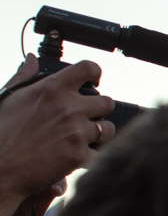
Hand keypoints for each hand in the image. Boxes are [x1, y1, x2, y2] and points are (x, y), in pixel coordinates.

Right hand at [0, 56, 114, 199]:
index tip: (93, 80)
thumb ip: (24, 76)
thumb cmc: (0, 132)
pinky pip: (99, 153)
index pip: (88, 68)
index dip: (94, 73)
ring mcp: (76, 132)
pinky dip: (89, 156)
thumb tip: (32, 59)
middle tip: (87, 117)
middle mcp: (69, 108)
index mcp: (52, 89)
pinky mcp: (79, 156)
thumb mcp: (9, 98)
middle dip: (99, 109)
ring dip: (99, 133)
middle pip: (107, 102)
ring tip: (82, 138)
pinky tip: (75, 155)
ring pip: (108, 128)